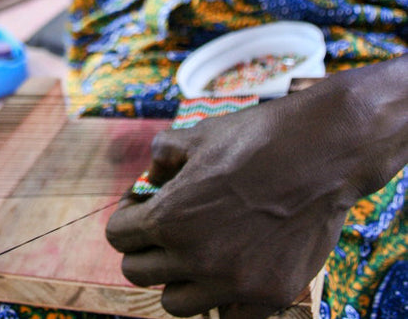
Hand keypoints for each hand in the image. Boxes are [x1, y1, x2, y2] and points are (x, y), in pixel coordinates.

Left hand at [105, 78, 368, 318]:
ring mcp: (233, 283)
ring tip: (194, 250)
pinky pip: (226, 316)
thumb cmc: (253, 138)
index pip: (117, 236)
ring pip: (175, 303)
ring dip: (176, 278)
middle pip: (137, 273)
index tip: (140, 205)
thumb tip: (150, 176)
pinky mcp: (270, 296)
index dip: (125, 216)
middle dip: (143, 247)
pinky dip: (220, 299)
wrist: (319, 153)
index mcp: (168, 218)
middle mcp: (195, 258)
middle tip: (163, 227)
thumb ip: (161, 156)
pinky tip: (229, 269)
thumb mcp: (195, 136)